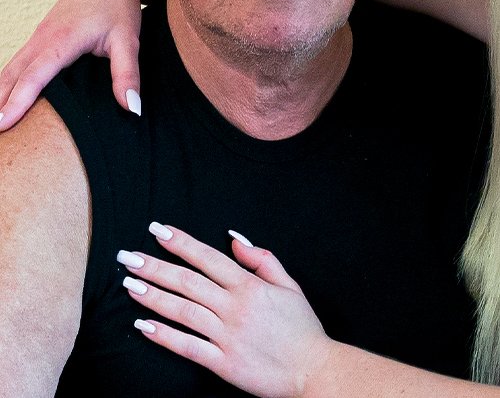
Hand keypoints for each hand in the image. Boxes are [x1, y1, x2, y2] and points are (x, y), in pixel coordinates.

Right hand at [0, 0, 142, 129]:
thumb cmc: (120, 6)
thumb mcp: (129, 40)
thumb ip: (128, 75)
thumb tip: (132, 108)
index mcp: (62, 39)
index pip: (34, 76)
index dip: (17, 102)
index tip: (3, 124)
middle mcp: (44, 36)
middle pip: (13, 73)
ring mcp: (39, 34)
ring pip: (12, 66)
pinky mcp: (41, 35)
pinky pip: (18, 60)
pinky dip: (7, 79)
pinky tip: (3, 97)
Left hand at [118, 225, 334, 397]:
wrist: (315, 371)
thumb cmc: (302, 328)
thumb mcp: (289, 285)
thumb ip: (262, 259)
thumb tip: (234, 239)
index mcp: (249, 286)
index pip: (207, 257)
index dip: (181, 242)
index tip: (157, 230)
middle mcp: (235, 307)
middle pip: (188, 281)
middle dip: (155, 266)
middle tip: (127, 257)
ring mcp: (227, 335)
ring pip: (184, 310)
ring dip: (154, 296)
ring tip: (129, 285)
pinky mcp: (224, 363)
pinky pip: (189, 347)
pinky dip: (165, 336)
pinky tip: (144, 326)